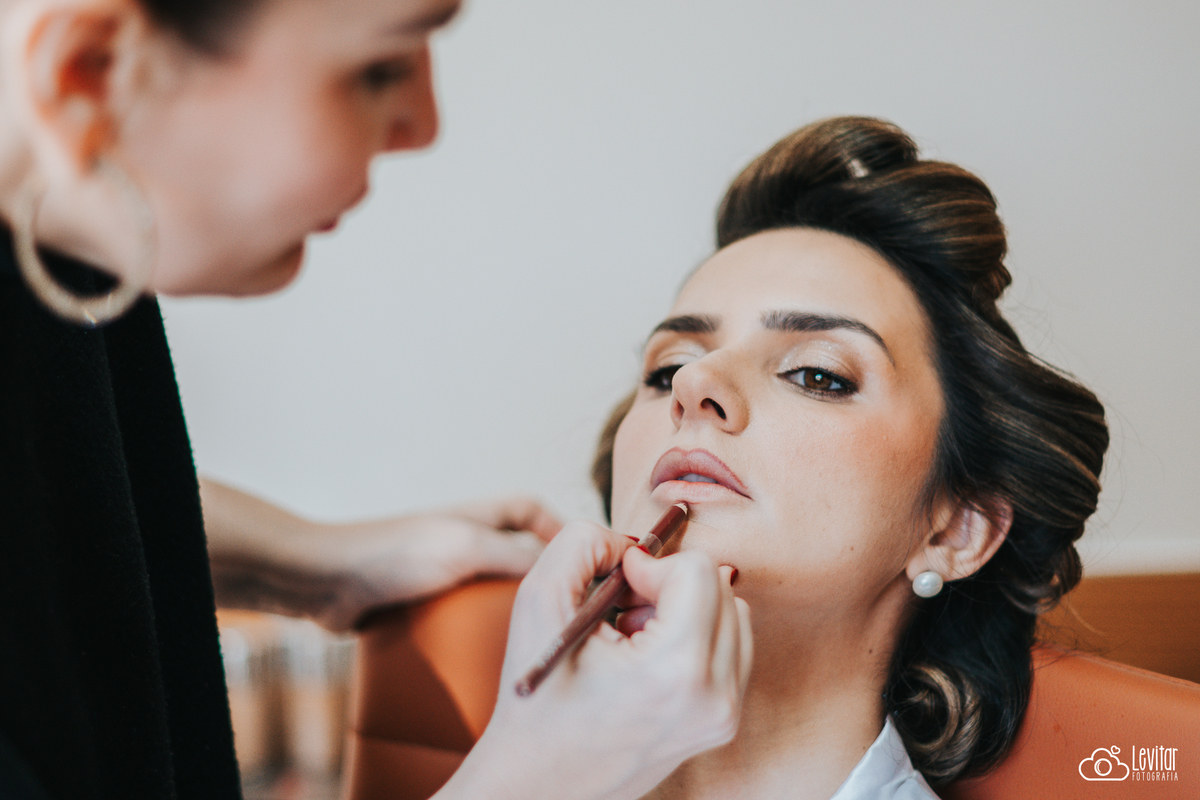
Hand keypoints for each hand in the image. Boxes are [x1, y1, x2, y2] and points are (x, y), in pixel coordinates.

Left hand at [203, 479, 561, 630]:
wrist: (326, 582)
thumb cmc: (391, 553)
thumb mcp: (466, 548)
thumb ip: (516, 555)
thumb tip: (562, 567)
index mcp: (476, 517)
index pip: (531, 510)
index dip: (558, 529)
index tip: (581, 560)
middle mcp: (461, 541)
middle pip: (515, 555)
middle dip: (538, 581)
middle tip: (557, 611)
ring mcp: (440, 574)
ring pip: (489, 593)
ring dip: (507, 614)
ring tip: (527, 641)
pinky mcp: (420, 606)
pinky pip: (460, 621)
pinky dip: (474, 638)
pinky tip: (484, 661)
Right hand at [435, 520, 752, 799]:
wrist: (540, 784)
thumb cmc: (536, 703)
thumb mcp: (539, 601)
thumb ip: (584, 542)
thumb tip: (634, 543)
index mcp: (676, 672)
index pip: (700, 571)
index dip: (651, 564)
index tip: (618, 582)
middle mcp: (714, 698)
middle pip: (721, 587)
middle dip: (669, 584)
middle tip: (621, 608)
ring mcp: (725, 715)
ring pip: (733, 612)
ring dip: (685, 607)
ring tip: (633, 634)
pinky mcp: (724, 722)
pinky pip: (732, 644)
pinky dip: (695, 634)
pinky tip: (648, 655)